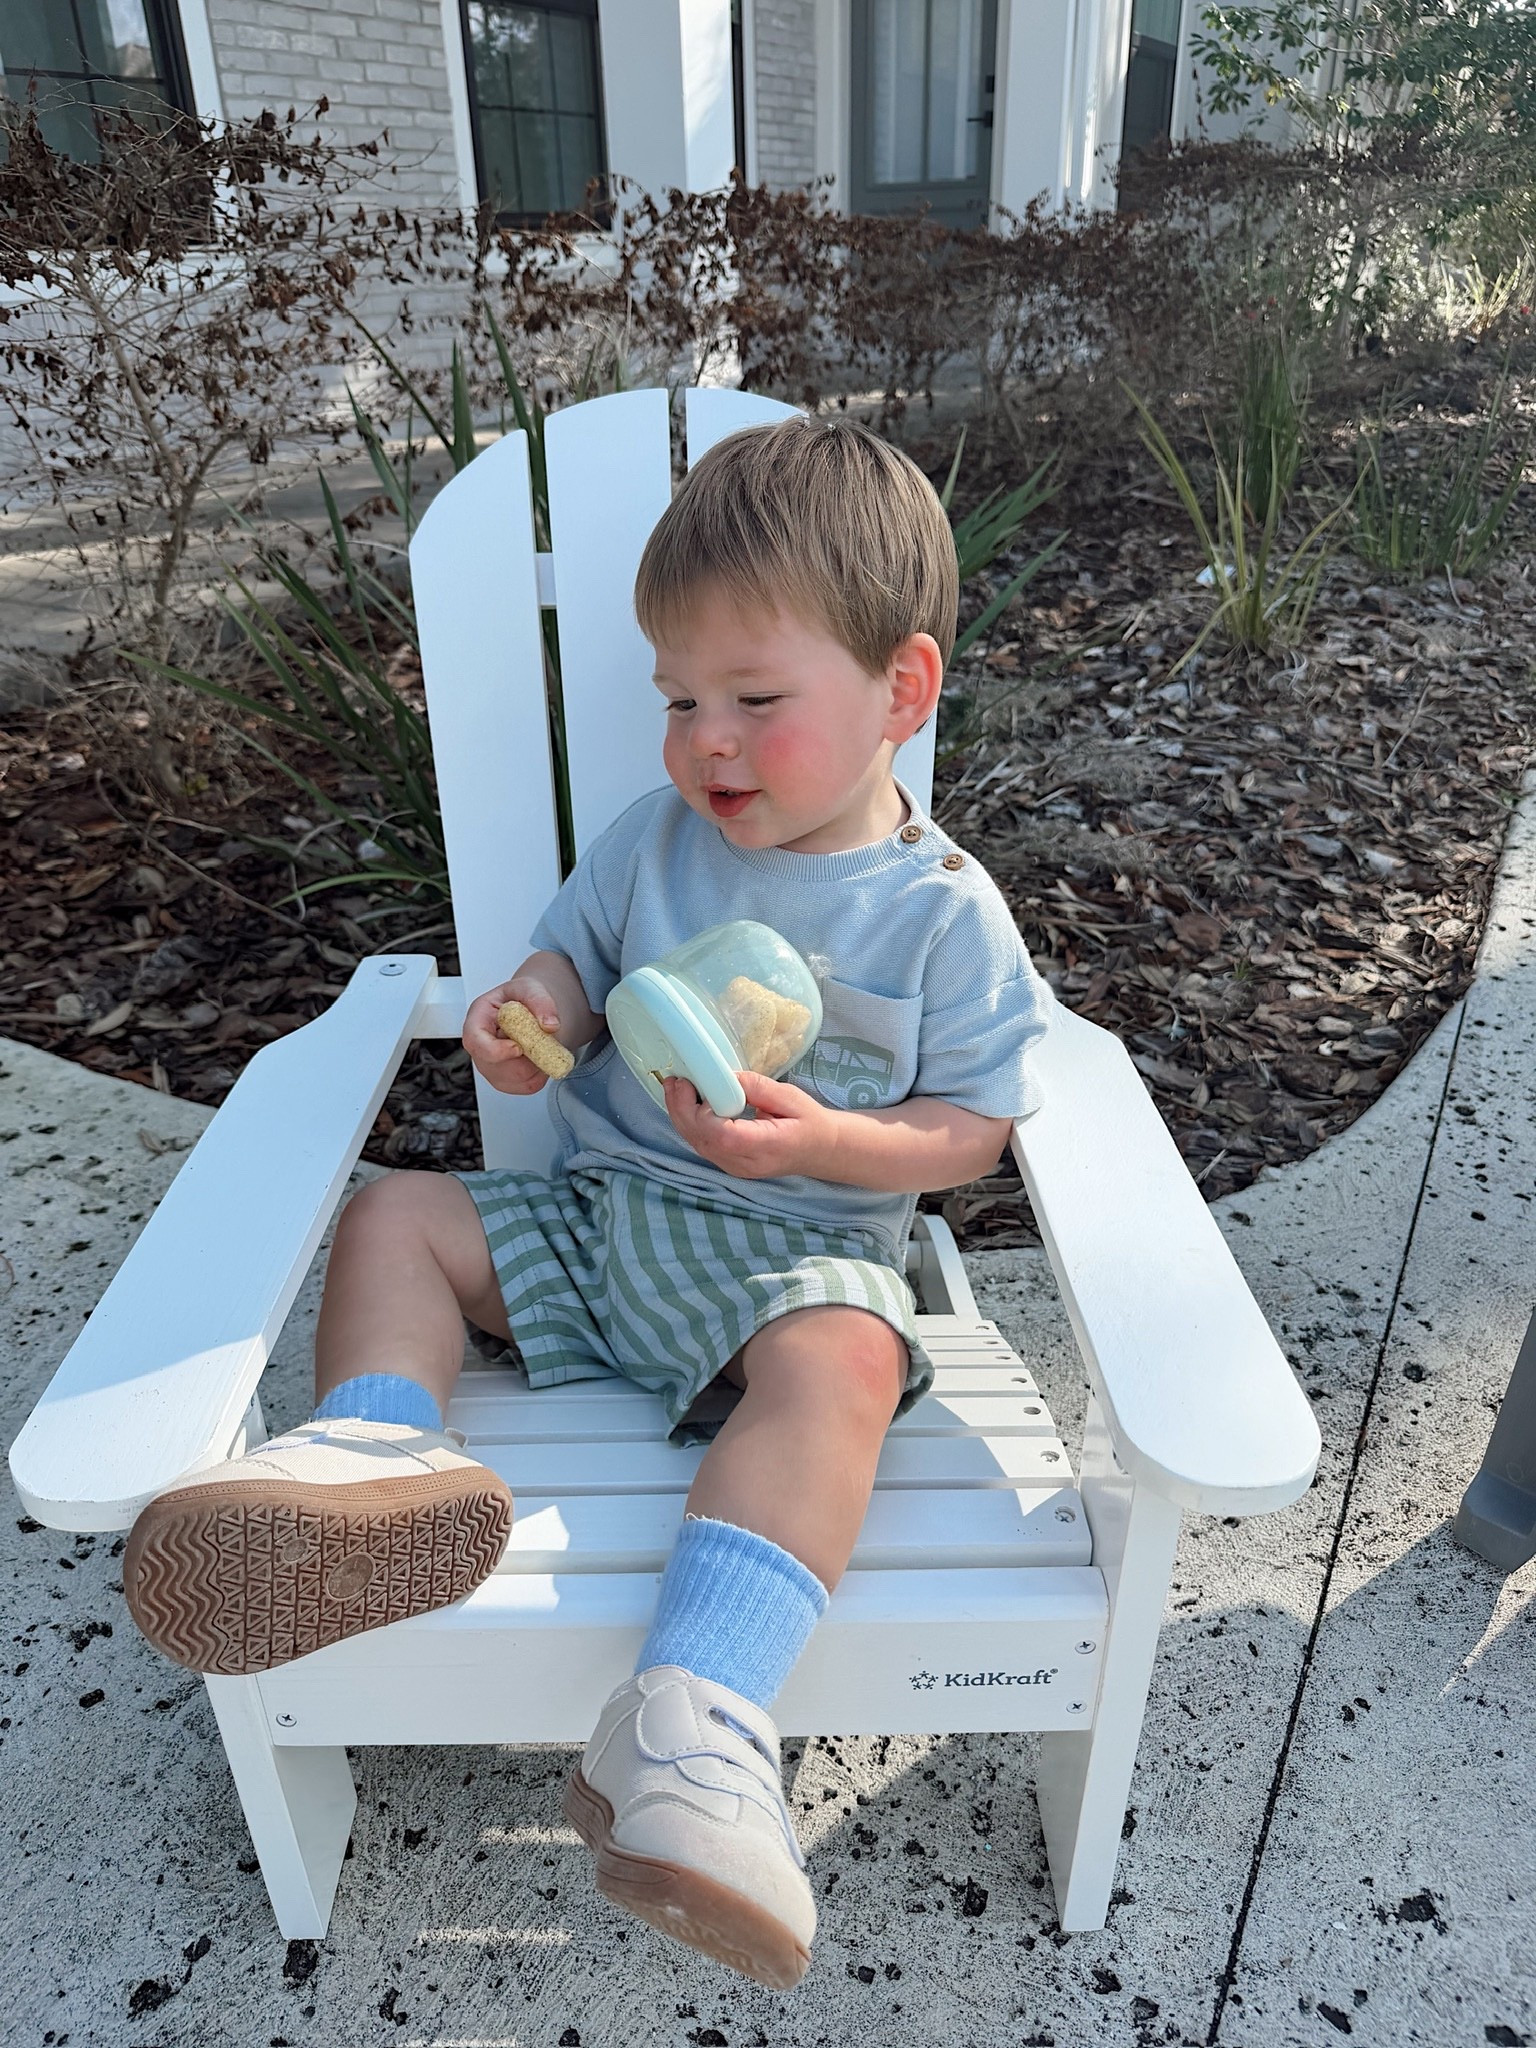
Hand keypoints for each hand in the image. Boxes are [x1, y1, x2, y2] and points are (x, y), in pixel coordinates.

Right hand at [463, 975, 564, 1094]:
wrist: (531, 1010)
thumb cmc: (522, 998)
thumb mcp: (531, 988)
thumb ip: (540, 1001)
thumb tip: (550, 1024)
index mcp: (478, 1020)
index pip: (475, 1042)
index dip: (496, 1050)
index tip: (518, 1048)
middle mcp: (480, 1047)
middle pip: (495, 1068)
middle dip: (525, 1058)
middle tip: (543, 1039)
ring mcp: (490, 1067)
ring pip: (515, 1080)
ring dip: (536, 1064)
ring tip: (541, 1044)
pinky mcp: (506, 1081)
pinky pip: (528, 1086)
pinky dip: (541, 1073)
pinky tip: (540, 1055)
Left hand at [662, 1069, 841, 1180]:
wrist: (820, 1150)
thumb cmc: (810, 1122)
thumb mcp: (790, 1096)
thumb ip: (757, 1087)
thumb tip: (726, 1076)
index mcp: (768, 1146)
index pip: (725, 1137)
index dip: (704, 1113)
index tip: (698, 1085)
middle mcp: (747, 1163)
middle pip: (704, 1141)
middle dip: (682, 1110)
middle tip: (676, 1081)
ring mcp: (736, 1168)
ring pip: (698, 1145)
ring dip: (681, 1116)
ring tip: (675, 1088)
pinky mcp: (729, 1164)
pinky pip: (703, 1146)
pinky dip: (690, 1124)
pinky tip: (686, 1104)